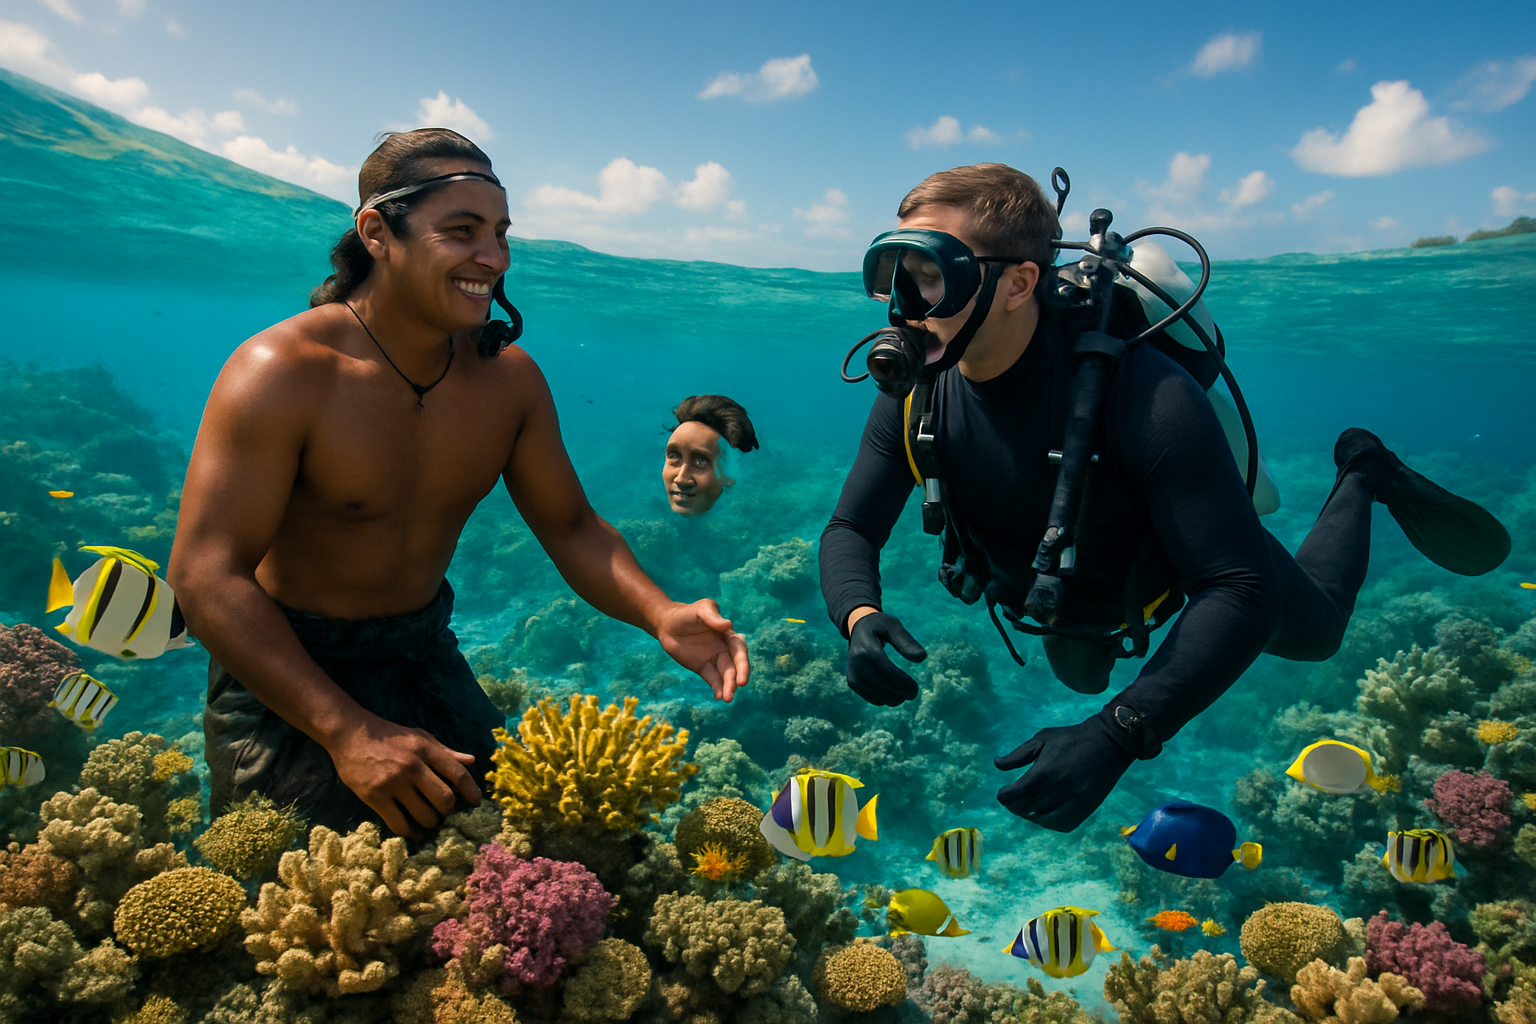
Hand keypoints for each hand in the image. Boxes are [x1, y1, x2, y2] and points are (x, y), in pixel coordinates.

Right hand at [326, 713, 481, 838]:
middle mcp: (412, 766)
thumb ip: (445, 751)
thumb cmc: (390, 736)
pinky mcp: (375, 797)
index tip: (476, 802)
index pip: (457, 773)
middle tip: (446, 812)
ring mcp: (393, 783)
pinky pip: (399, 824)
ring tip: (430, 821)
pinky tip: (414, 833)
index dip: (471, 791)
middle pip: (444, 799)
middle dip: (449, 811)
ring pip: (424, 815)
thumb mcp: (420, 737)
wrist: (350, 734)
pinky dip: (411, 833)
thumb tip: (471, 761)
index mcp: (425, 749)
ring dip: (431, 823)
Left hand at [655, 599, 749, 700]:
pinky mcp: (702, 668)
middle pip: (735, 664)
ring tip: (727, 698)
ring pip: (725, 674)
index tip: (742, 671)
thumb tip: (728, 625)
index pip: (739, 649)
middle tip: (740, 685)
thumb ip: (713, 617)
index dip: (743, 661)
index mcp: (728, 634)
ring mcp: (714, 659)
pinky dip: (717, 687)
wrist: (668, 624)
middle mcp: (724, 649)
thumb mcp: (702, 609)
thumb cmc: (688, 613)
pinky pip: (712, 679)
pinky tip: (719, 696)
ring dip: (728, 686)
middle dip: (739, 675)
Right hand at [846, 612, 926, 705]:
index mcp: (867, 648)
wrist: (859, 628)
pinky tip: (891, 694)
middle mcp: (856, 662)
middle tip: (912, 692)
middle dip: (900, 693)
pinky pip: (869, 697)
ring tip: (903, 694)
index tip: (915, 688)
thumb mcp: (894, 626)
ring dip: (892, 699)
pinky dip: (882, 699)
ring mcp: (852, 672)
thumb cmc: (880, 627)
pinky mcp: (852, 681)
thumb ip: (907, 641)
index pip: (886, 671)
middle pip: (881, 686)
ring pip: (875, 695)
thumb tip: (922, 657)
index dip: (902, 683)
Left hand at [994, 715, 1134, 831]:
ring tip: (1026, 807)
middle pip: (1026, 807)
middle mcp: (1057, 789)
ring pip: (1041, 818)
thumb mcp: (1042, 739)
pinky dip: (1049, 822)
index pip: (1015, 794)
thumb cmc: (1071, 738)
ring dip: (1029, 814)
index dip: (1004, 796)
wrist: (1107, 743)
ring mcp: (1072, 801)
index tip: (1002, 794)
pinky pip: (1061, 824)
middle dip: (1015, 805)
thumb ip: (1018, 755)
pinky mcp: (1085, 808)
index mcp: (1044, 771)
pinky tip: (1044, 814)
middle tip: (1013, 800)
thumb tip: (997, 764)